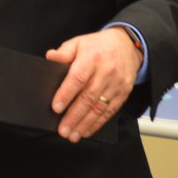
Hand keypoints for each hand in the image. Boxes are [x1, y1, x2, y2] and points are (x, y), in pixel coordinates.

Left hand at [46, 27, 142, 142]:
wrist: (127, 45)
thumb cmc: (98, 46)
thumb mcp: (79, 42)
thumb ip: (64, 51)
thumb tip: (50, 57)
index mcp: (92, 58)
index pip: (77, 78)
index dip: (66, 94)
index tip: (56, 108)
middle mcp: (105, 72)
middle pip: (88, 97)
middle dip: (74, 116)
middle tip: (62, 130)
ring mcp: (116, 84)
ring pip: (99, 108)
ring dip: (84, 124)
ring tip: (72, 135)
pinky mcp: (123, 93)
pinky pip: (110, 111)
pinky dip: (98, 123)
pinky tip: (87, 131)